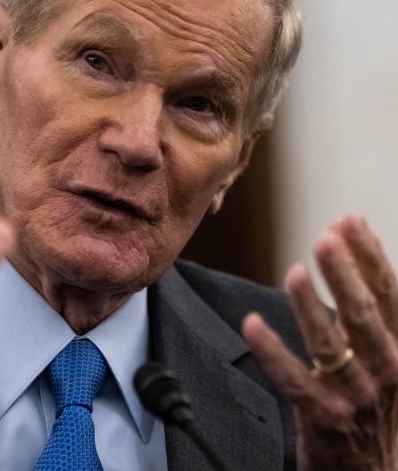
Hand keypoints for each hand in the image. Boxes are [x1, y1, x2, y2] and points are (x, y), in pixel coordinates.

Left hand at [243, 216, 397, 469]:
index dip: (369, 254)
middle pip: (364, 314)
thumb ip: (374, 316)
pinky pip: (293, 381)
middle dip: (345, 273)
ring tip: (294, 273)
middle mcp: (384, 369)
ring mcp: (354, 395)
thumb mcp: (388, 358)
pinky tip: (252, 324)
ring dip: (311, 307)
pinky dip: (272, 352)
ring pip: (331, 345)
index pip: (388, 293)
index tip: (348, 218)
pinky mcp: (323, 418)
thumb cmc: (377, 406)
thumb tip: (360, 262)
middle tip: (326, 236)